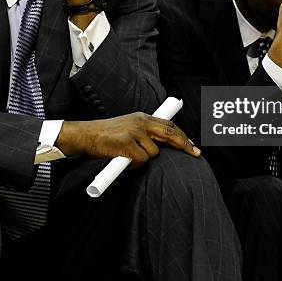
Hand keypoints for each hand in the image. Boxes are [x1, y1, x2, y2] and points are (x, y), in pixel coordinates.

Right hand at [55, 112, 200, 166]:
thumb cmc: (106, 136)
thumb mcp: (128, 128)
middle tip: (195, 153)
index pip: (168, 124)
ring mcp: (134, 132)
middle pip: (170, 133)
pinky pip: (141, 160)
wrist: (86, 135)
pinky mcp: (127, 143)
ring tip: (130, 158)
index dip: (182, 135)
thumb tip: (160, 146)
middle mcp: (140, 121)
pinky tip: (124, 161)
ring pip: (154, 153)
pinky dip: (134, 165)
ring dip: (144, 159)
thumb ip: (143, 133)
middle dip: (185, 144)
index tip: (192, 145)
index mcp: (142, 117)